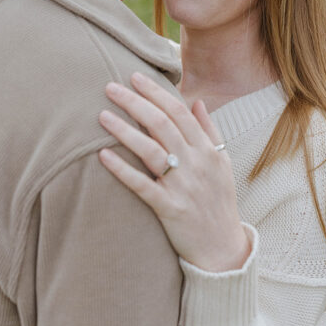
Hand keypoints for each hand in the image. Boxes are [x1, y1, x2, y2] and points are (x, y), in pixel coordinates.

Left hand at [98, 72, 250, 272]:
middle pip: (162, 125)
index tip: (135, 76)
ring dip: (125, 130)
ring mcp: (183, 186)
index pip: (179, 112)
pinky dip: (122, 170)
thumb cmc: (219, 203)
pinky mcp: (170, 209)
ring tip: (102, 115)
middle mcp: (196, 164)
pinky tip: (103, 156)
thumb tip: (196, 102)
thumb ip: (209, 131)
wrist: (223, 249)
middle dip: (135, 102)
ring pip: (151, 150)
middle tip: (110, 87)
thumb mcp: (222, 164)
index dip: (155, 92)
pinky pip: (142, 186)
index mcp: (207, 150)